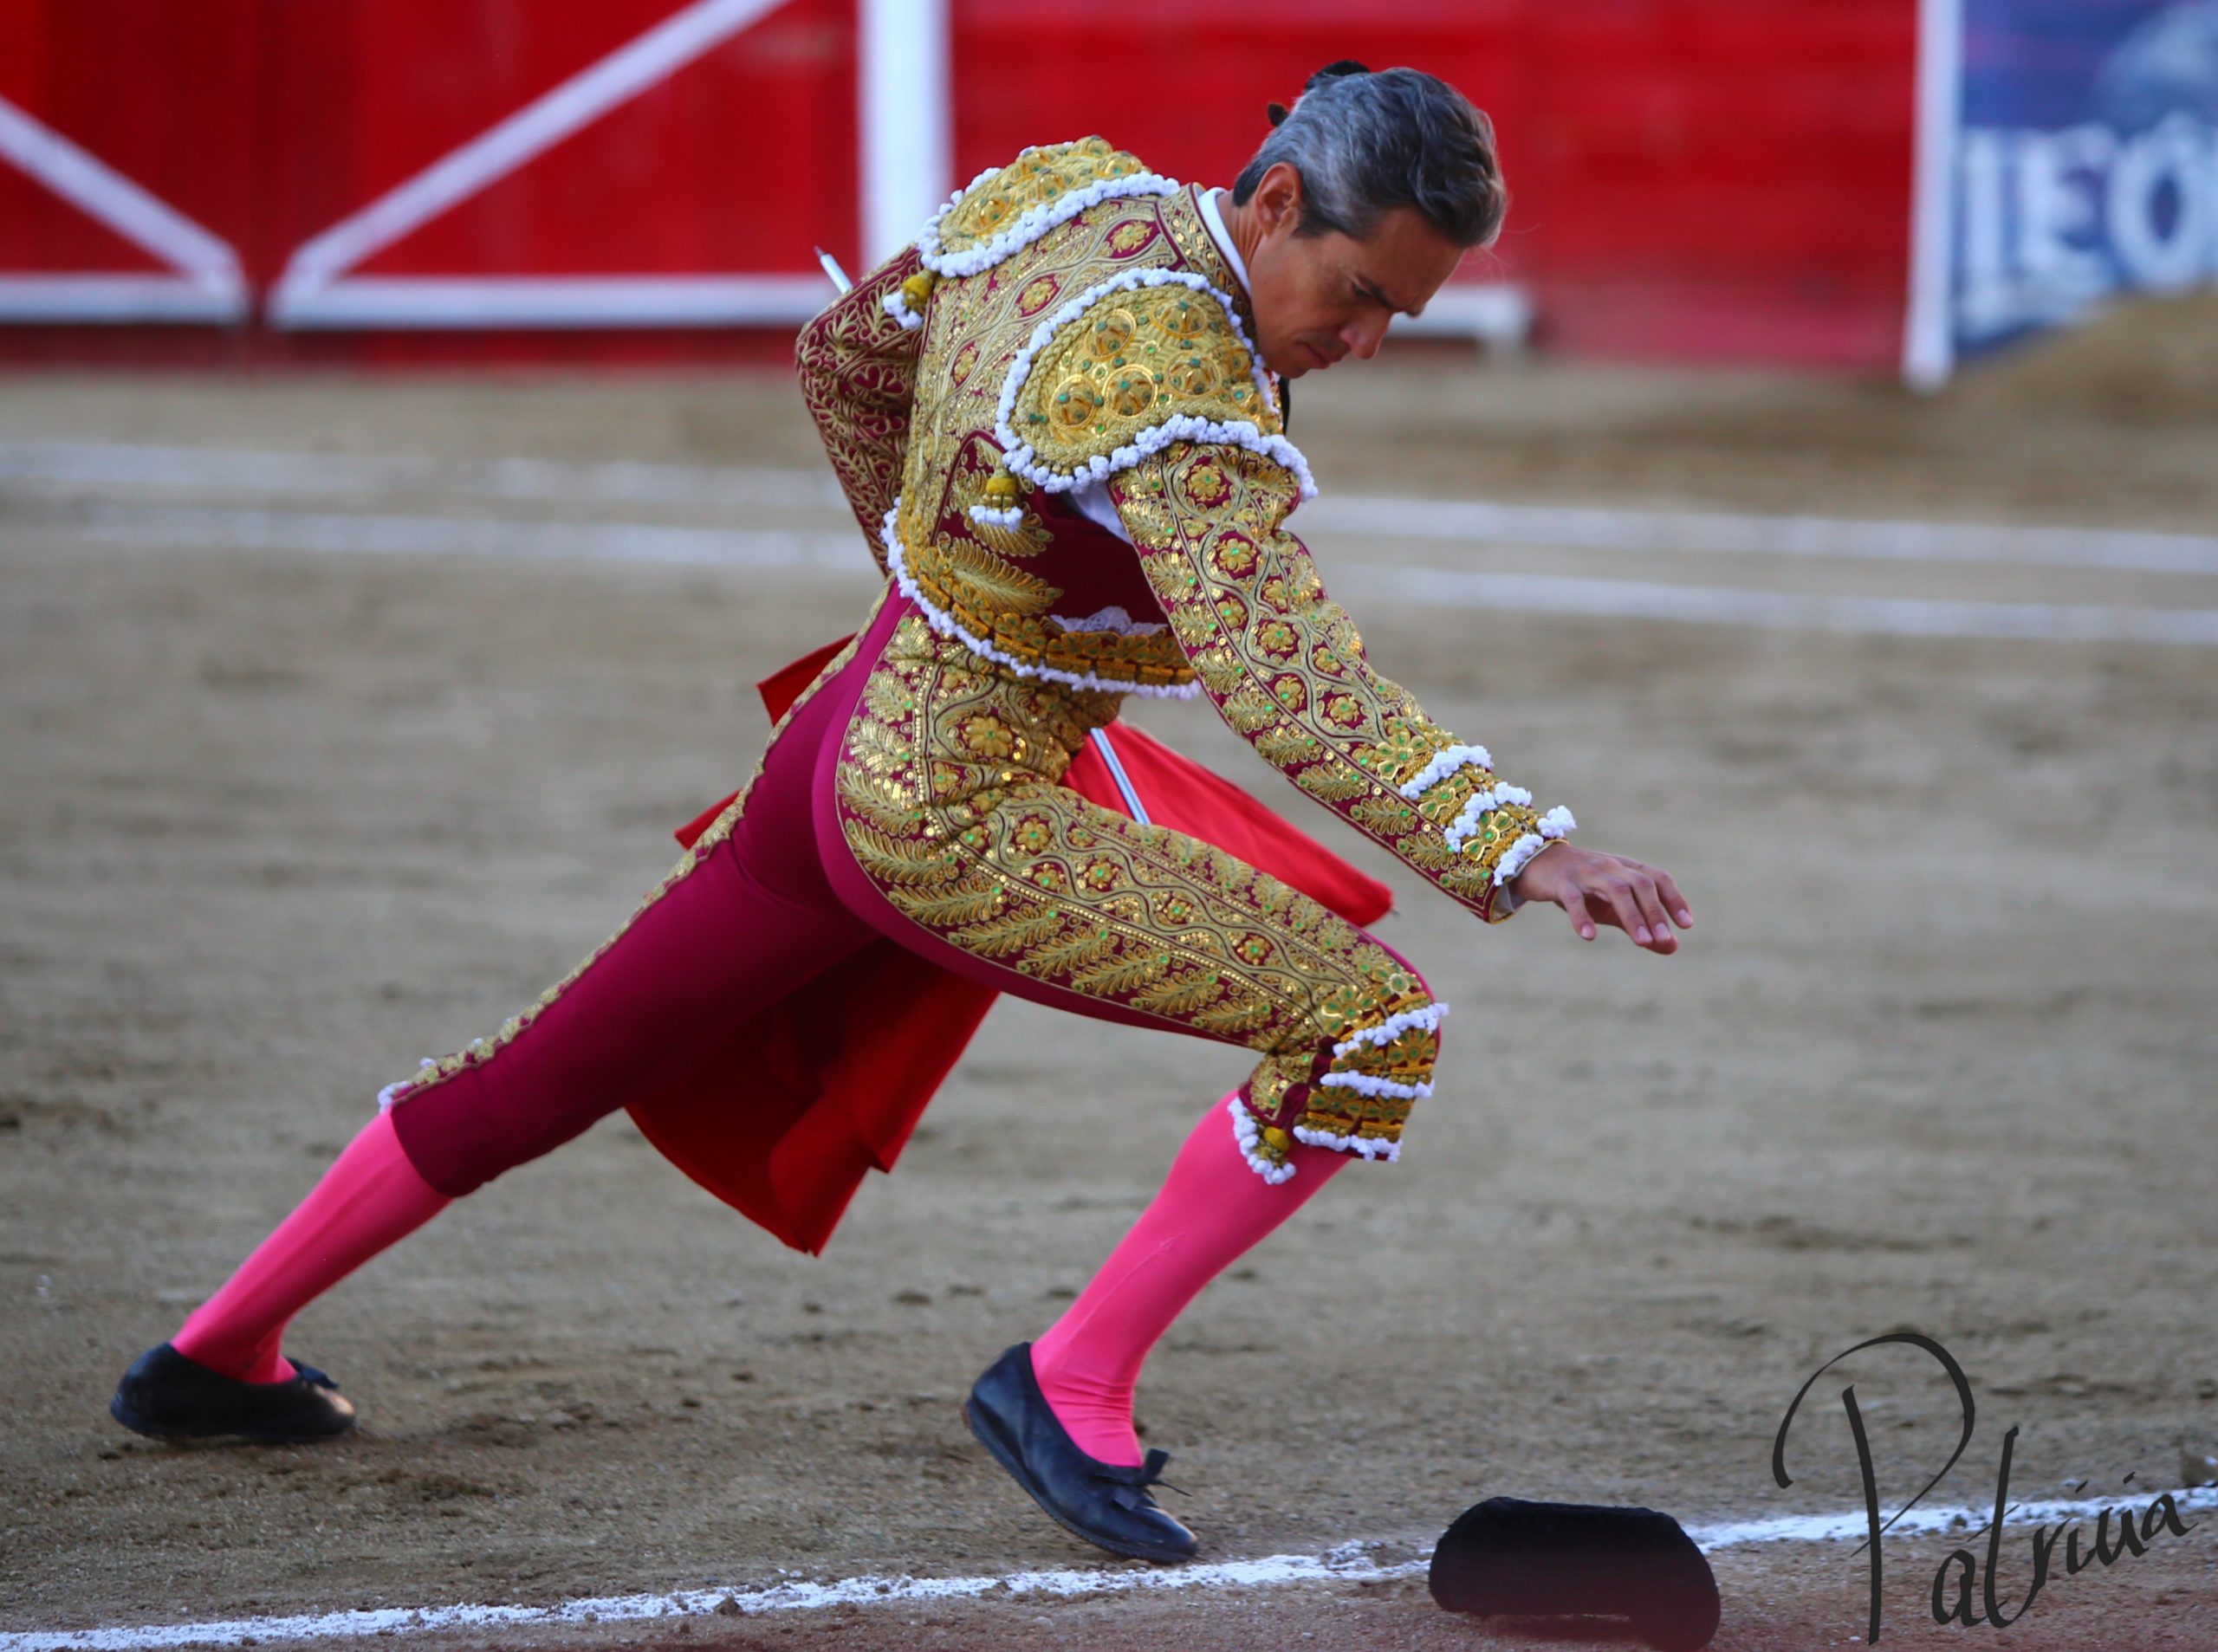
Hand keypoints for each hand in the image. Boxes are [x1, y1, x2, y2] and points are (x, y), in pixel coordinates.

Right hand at [1508, 842, 1691, 953]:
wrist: (1537, 863)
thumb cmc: (1583, 888)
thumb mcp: (1613, 906)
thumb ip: (1642, 924)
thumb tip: (1672, 946)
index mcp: (1626, 869)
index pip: (1657, 878)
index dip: (1673, 899)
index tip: (1686, 924)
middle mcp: (1611, 867)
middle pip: (1640, 884)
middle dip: (1655, 912)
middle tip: (1663, 939)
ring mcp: (1586, 872)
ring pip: (1615, 890)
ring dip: (1632, 916)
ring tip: (1642, 942)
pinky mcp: (1561, 882)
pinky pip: (1574, 899)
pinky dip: (1583, 917)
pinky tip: (1589, 936)